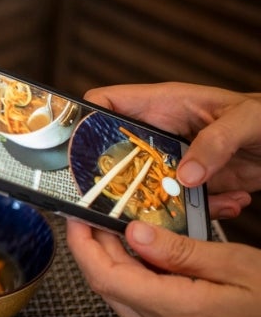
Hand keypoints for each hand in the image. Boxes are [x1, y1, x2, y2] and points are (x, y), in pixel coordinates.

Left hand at [66, 218, 260, 316]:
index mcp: (180, 311)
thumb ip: (179, 250)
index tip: (78, 217)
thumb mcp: (236, 264)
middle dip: (94, 249)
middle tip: (96, 217)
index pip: (107, 277)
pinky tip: (144, 256)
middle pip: (108, 287)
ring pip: (120, 297)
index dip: (84, 245)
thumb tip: (134, 233)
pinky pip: (139, 307)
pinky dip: (134, 279)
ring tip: (118, 230)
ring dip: (113, 263)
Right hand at [84, 83, 260, 218]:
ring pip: (143, 184)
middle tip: (113, 195)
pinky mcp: (192, 183)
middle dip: (113, 174)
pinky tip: (224, 206)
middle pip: (116, 152)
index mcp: (163, 105)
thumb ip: (216, 142)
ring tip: (181, 208)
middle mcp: (162, 133)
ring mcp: (174, 160)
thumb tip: (186, 175)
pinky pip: (179, 202)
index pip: (107, 103)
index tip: (74, 145)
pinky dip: (199, 212)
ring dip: (158, 202)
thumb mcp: (247, 120)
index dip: (85, 119)